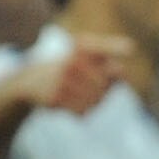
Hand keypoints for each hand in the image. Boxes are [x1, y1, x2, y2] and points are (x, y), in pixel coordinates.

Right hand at [17, 37, 132, 115]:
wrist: (28, 81)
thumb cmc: (65, 68)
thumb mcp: (82, 56)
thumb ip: (105, 61)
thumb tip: (121, 73)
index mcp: (80, 46)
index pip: (101, 47)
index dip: (116, 47)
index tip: (130, 49)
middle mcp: (71, 61)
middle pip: (105, 84)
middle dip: (105, 91)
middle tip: (93, 89)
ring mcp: (62, 80)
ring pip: (96, 100)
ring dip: (94, 103)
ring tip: (82, 97)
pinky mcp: (55, 97)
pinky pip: (83, 111)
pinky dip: (83, 112)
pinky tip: (73, 105)